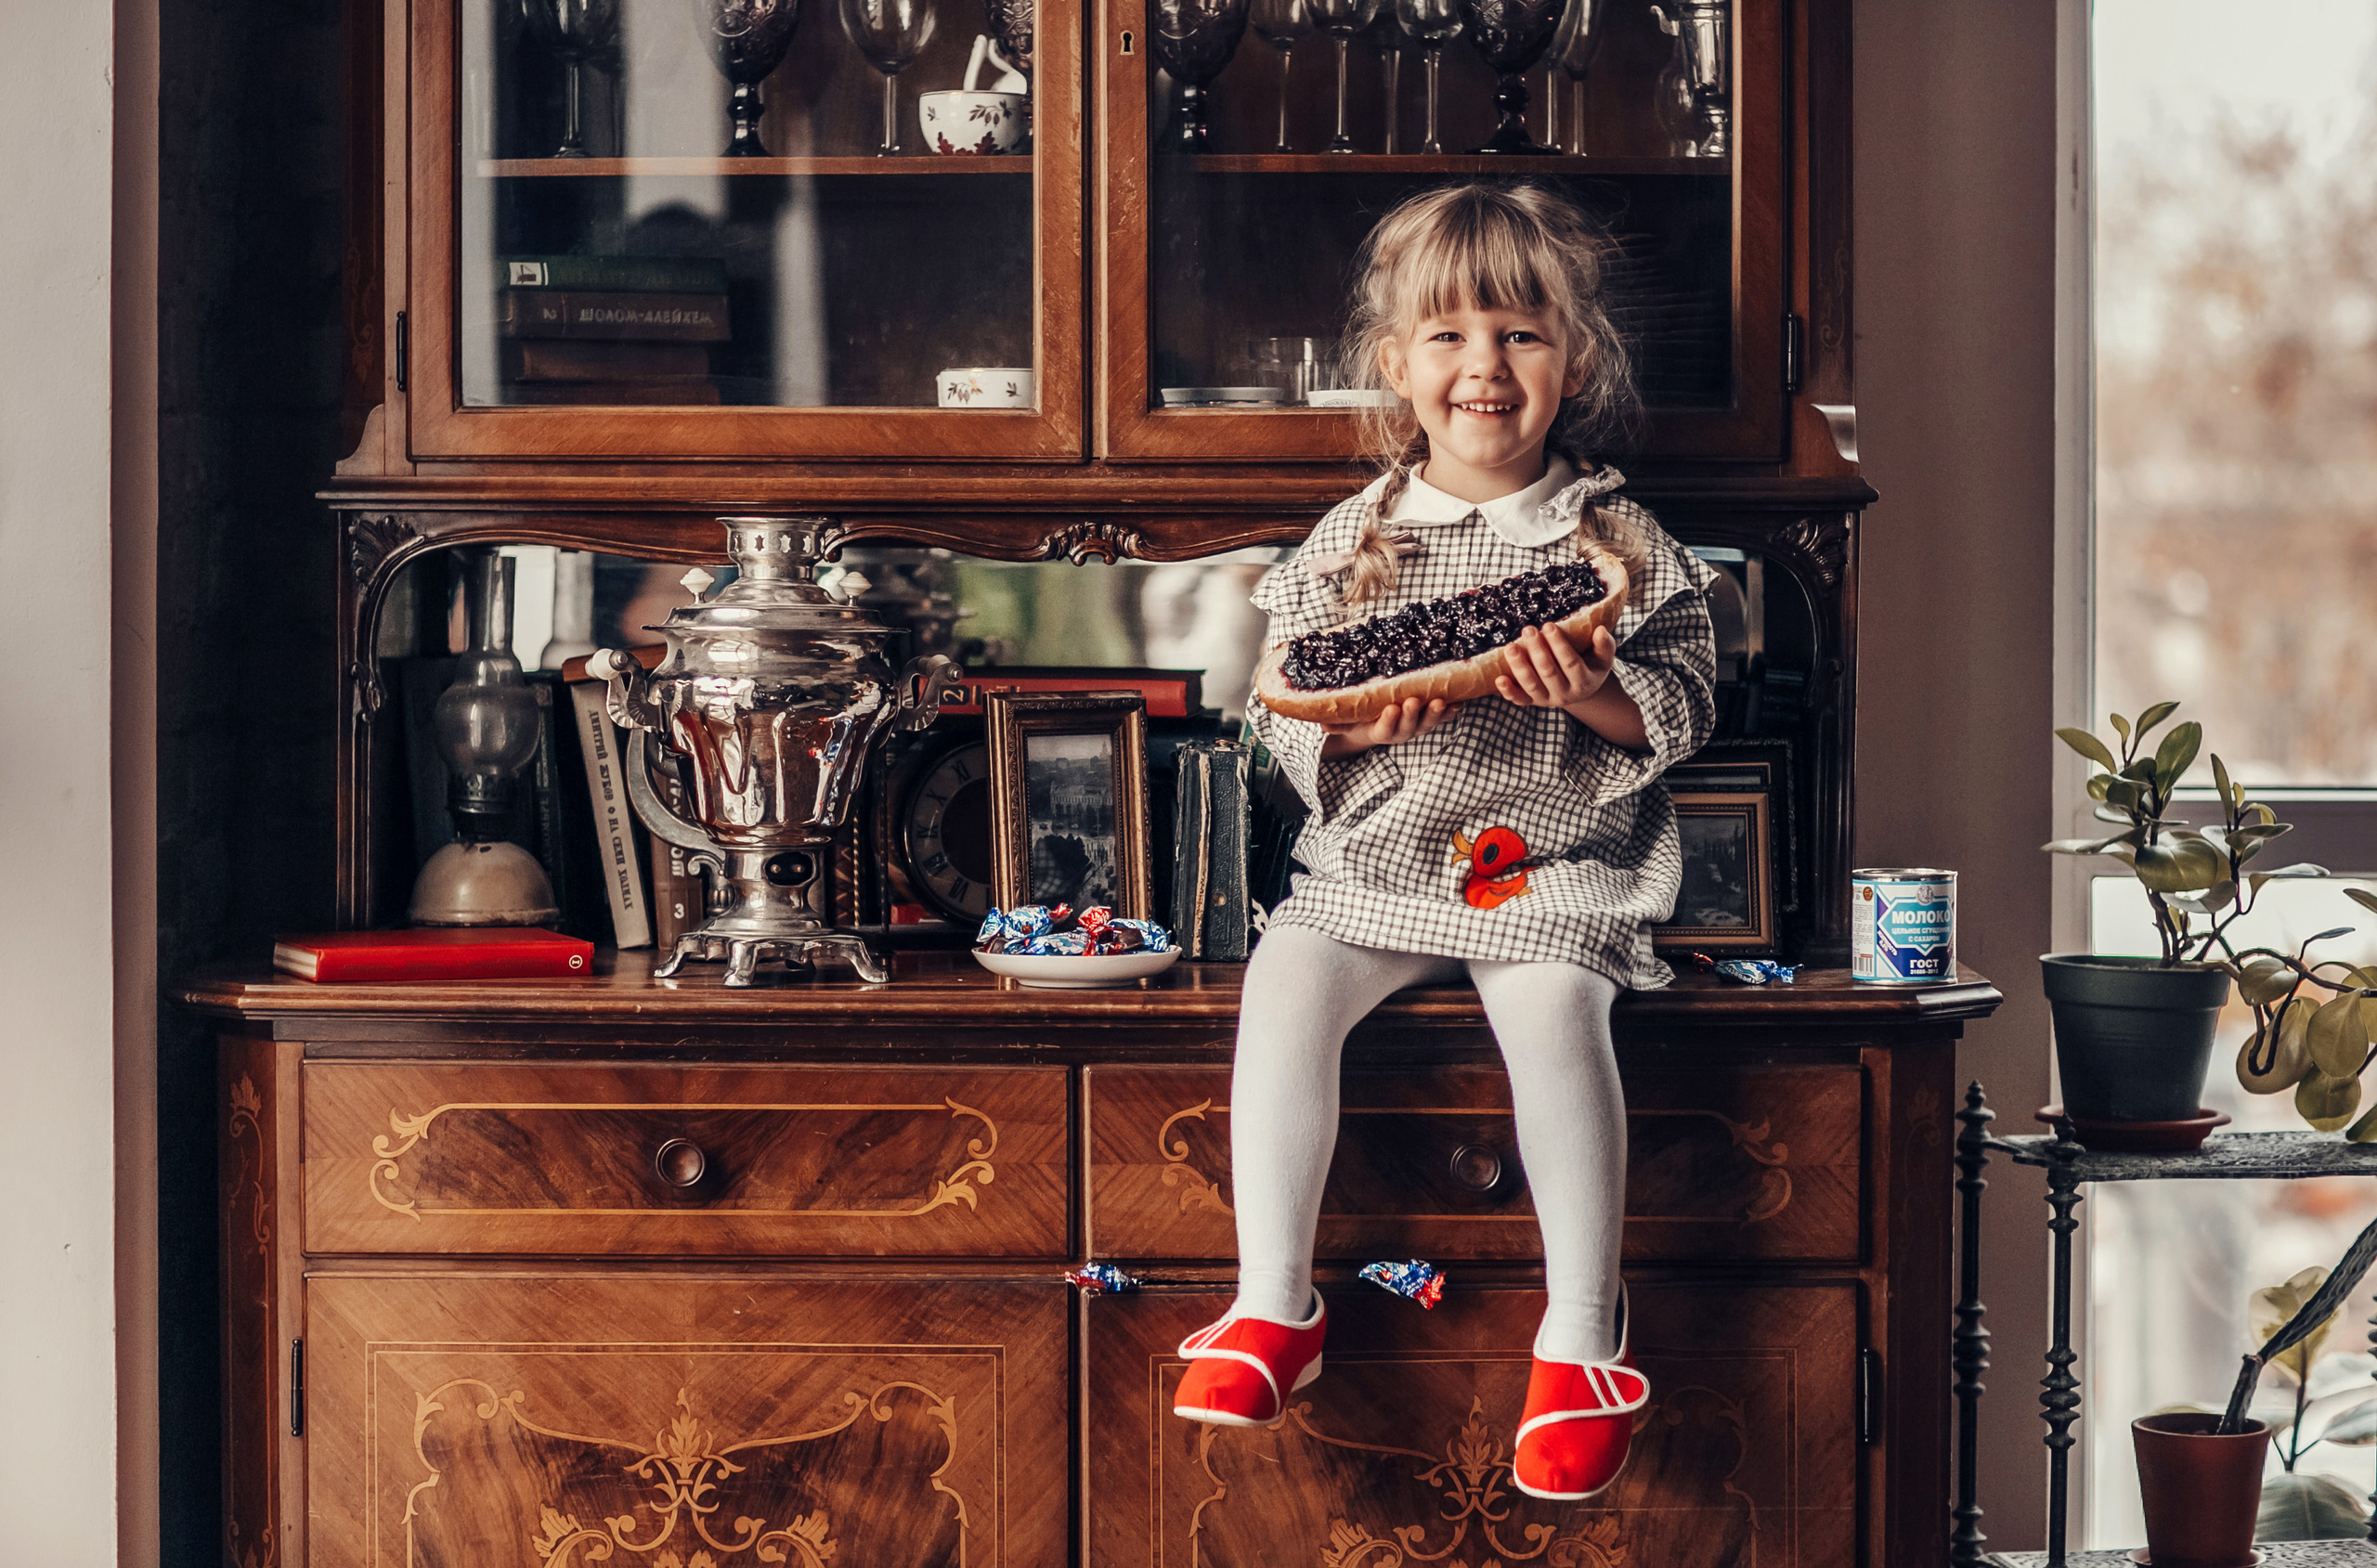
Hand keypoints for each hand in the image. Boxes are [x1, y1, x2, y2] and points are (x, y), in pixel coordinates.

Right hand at [1320, 696, 1456, 755]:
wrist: (1375, 724)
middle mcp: (1401, 732)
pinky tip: (1458, 703)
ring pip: (1427, 723)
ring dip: (1435, 714)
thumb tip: (1322, 725)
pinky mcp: (1429, 719)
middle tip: (1414, 701)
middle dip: (1413, 715)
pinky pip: (1442, 718)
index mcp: (1380, 732)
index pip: (1384, 730)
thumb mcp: (1345, 722)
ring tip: (1440, 702)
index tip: (1391, 709)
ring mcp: (1417, 726)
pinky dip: (1450, 712)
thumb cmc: (1359, 718)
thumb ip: (1336, 724)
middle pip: (1409, 727)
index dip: (1389, 721)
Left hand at [1495, 623, 1614, 710]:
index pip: (1570, 663)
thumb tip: (1600, 630)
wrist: (1581, 691)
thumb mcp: (1603, 658)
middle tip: (1528, 629)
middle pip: (1549, 673)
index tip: (1548, 625)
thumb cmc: (1591, 666)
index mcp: (1584, 681)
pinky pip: (1519, 700)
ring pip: (1531, 685)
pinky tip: (1499, 679)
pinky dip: (1508, 691)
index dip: (1559, 645)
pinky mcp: (1532, 702)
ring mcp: (1547, 699)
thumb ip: (1605, 645)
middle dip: (1537, 651)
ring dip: (1519, 666)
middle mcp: (1565, 693)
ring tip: (1510, 646)